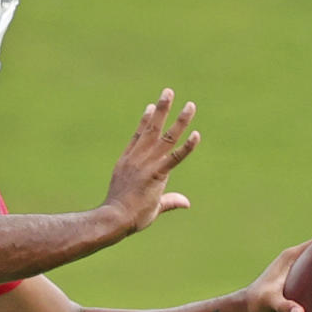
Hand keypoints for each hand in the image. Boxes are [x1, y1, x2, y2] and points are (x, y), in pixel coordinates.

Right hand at [103, 88, 199, 233]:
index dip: (145, 121)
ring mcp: (147, 165)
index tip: (151, 107)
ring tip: (190, 106)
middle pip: (152, 129)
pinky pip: (174, 157)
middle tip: (168, 92)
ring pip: (166, 138)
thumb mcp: (150, 205)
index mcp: (128, 163)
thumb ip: (169, 201)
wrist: (114, 219)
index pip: (138, 137)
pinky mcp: (156, 174)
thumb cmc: (126, 216)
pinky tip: (196, 135)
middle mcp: (137, 159)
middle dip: (162, 110)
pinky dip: (186, 147)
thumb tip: (186, 202)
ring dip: (179, 120)